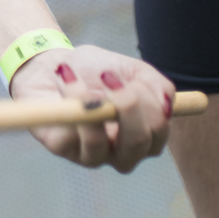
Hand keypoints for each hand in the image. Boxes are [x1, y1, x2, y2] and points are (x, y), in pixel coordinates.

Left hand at [8, 44, 172, 172]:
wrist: (52, 63)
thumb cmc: (95, 69)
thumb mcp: (131, 69)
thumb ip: (156, 84)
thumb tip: (166, 104)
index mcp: (143, 134)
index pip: (159, 133)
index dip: (150, 104)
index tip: (132, 78)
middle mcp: (120, 151)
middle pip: (137, 145)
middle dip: (126, 106)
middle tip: (108, 76)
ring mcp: (91, 154)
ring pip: (99, 145)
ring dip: (89, 104)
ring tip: (75, 77)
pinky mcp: (62, 149)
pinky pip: (69, 138)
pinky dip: (67, 103)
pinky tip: (62, 82)